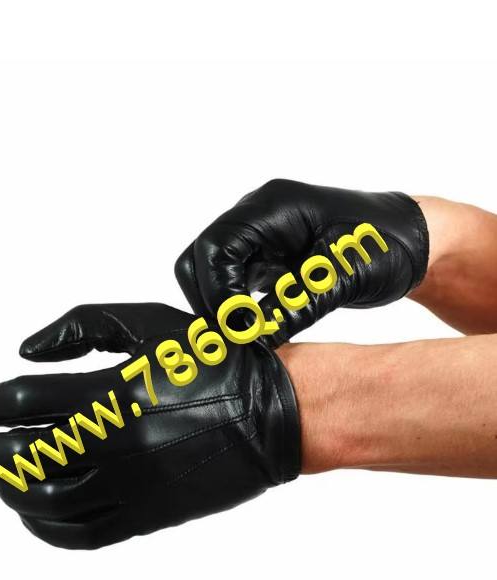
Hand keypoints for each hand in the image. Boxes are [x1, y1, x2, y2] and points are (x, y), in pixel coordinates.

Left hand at [0, 303, 299, 548]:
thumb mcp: (150, 323)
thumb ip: (81, 328)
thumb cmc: (214, 361)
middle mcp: (117, 444)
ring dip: (6, 490)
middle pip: (20, 457)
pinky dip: (45, 528)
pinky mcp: (148, 515)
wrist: (273, 413)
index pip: (21, 403)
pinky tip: (33, 512)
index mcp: (113, 392)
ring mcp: (132, 485)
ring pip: (44, 501)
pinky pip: (82, 535)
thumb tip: (24, 352)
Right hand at [175, 179, 428, 346]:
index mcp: (274, 207)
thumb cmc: (386, 245)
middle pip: (202, 258)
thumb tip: (253, 339)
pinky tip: (253, 329)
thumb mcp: (345, 275)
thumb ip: (296, 303)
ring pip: (212, 271)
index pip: (216, 249)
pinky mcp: (267, 256)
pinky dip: (234, 306)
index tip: (236, 330)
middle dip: (211, 300)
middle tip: (232, 338)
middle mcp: (259, 215)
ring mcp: (260, 235)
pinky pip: (232, 280)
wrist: (413, 240)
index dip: (218, 293)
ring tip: (242, 338)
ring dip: (220, 305)